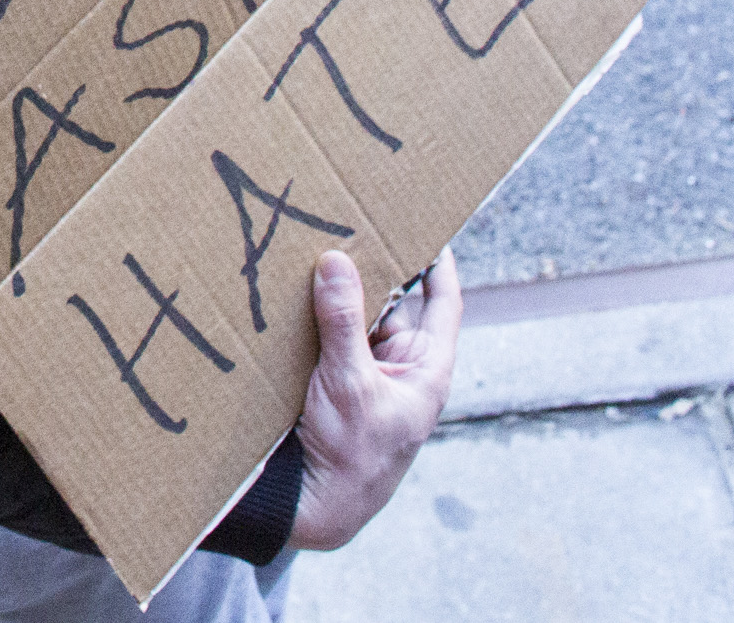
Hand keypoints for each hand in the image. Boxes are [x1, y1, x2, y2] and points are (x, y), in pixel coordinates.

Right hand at [287, 247, 460, 552]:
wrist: (317, 509)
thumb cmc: (352, 457)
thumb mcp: (349, 383)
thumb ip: (342, 321)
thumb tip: (337, 262)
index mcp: (424, 369)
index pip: (442, 304)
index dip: (439, 264)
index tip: (430, 224)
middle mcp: (399, 368)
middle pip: (392, 304)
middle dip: (372, 269)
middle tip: (351, 223)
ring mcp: (367, 376)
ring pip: (356, 319)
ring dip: (336, 293)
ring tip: (317, 249)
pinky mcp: (334, 384)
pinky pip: (329, 339)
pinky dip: (314, 318)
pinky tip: (291, 294)